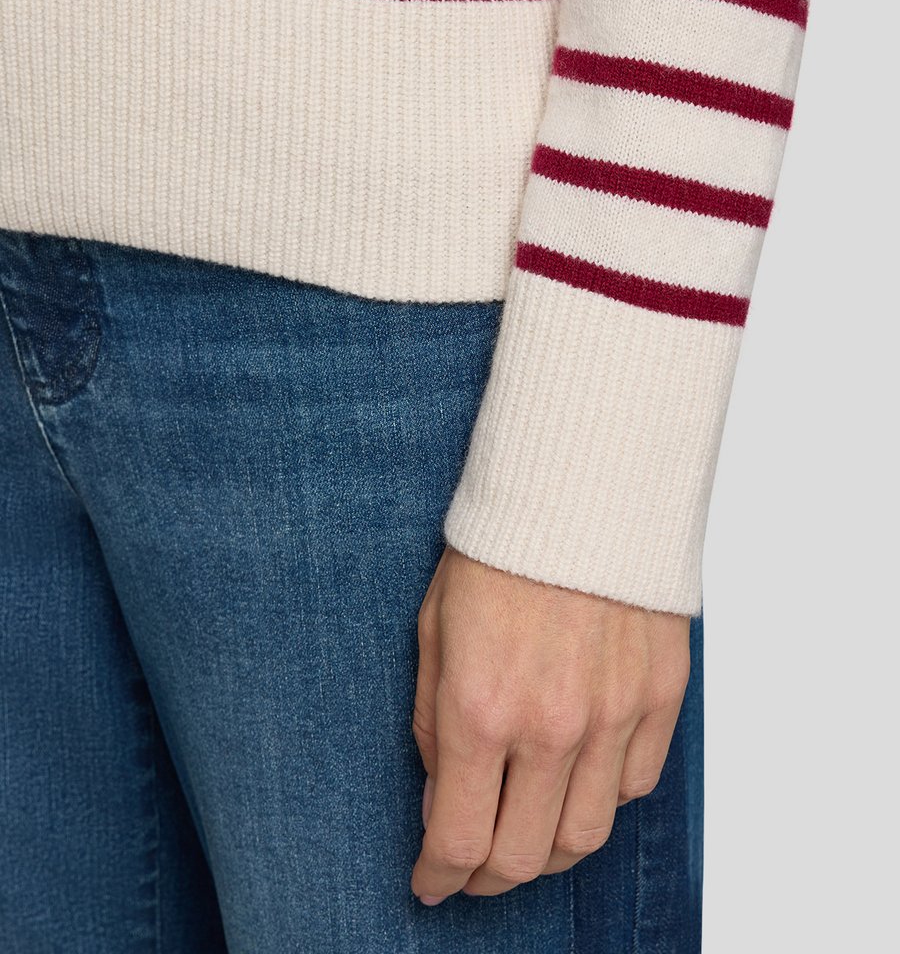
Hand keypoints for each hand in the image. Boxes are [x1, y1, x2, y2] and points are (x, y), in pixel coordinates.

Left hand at [410, 545, 690, 903]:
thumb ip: (431, 721)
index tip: (430, 881)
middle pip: (524, 858)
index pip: (459, 840)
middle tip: (472, 871)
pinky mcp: (661, 698)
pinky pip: (635, 786)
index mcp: (479, 709)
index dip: (438, 877)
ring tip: (525, 836)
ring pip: (585, 836)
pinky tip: (577, 781)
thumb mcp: (433, 629)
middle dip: (487, 879)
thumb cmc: (497, 550)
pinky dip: (602, 799)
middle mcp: (550, 727)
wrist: (582, 486)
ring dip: (547, 851)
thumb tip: (441, 792)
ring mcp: (614, 717)